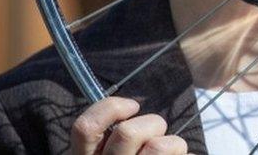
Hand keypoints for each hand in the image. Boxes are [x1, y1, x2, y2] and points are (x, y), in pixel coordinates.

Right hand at [70, 97, 187, 153]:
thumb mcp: (116, 152)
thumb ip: (114, 136)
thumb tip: (129, 109)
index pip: (84, 129)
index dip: (110, 108)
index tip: (132, 106)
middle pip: (127, 133)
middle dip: (153, 123)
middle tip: (158, 133)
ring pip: (159, 146)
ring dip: (173, 143)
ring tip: (171, 151)